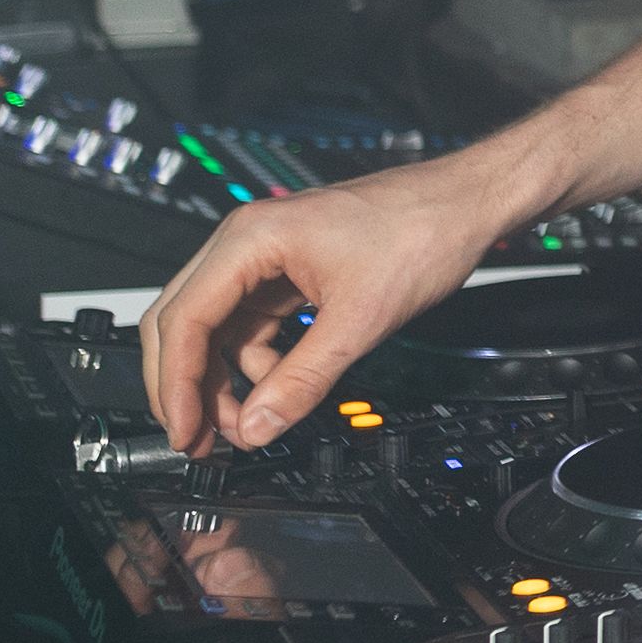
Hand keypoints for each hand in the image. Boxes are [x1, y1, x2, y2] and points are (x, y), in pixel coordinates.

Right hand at [135, 148, 542, 454]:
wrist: (465, 203)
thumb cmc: (420, 233)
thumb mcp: (359, 321)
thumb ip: (302, 379)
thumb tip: (258, 427)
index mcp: (250, 240)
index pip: (184, 320)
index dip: (176, 384)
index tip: (183, 430)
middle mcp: (247, 243)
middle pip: (184, 322)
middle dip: (185, 385)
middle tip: (196, 439)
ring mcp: (267, 258)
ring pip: (216, 327)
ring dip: (220, 379)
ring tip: (240, 426)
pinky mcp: (290, 273)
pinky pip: (250, 324)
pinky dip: (253, 361)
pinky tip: (273, 390)